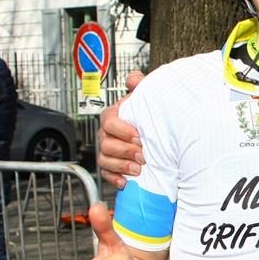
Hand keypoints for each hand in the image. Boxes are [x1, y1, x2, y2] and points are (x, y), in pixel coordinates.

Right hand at [97, 70, 144, 188]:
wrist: (154, 134)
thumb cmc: (146, 115)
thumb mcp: (145, 98)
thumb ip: (140, 86)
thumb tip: (134, 78)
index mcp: (113, 116)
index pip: (109, 121)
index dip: (123, 130)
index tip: (139, 136)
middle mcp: (107, 134)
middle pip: (106, 143)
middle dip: (124, 151)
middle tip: (142, 155)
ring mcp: (107, 151)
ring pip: (105, 160)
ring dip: (121, 166)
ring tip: (138, 170)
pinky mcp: (111, 166)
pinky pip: (106, 174)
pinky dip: (115, 179)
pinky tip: (125, 182)